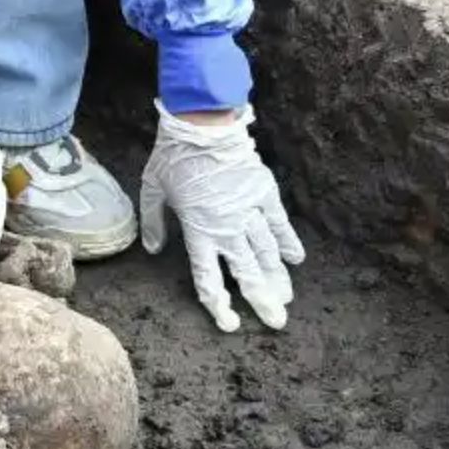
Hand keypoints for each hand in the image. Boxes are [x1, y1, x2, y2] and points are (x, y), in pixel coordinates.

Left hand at [140, 102, 304, 332]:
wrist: (202, 124)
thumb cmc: (174, 156)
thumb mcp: (152, 188)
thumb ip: (154, 223)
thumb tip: (152, 250)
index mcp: (198, 231)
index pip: (209, 279)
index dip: (219, 306)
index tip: (229, 324)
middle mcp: (227, 227)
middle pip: (247, 273)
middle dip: (262, 301)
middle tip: (276, 322)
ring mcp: (249, 211)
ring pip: (267, 253)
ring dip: (278, 278)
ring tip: (287, 299)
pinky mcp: (264, 192)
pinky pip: (279, 224)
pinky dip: (288, 242)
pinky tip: (296, 259)